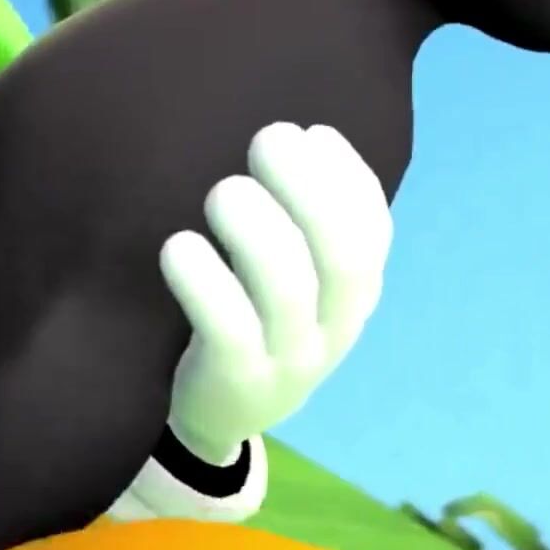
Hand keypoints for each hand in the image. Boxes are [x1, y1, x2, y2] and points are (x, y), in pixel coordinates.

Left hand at [158, 122, 390, 461]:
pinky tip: (178, 246)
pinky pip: (228, 331)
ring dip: (256, 230)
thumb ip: (299, 219)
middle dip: (309, 189)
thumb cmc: (251, 319)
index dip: (348, 178)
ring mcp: (288, 361)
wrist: (218, 415)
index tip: (311, 133)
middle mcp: (333, 328)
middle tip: (266, 140)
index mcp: (352, 294)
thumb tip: (303, 134)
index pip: (371, 231)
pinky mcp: (236, 383)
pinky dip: (205, 283)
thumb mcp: (292, 278)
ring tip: (222, 191)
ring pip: (287, 292)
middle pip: (340, 257)